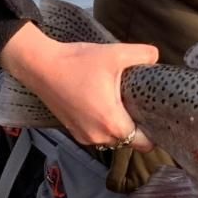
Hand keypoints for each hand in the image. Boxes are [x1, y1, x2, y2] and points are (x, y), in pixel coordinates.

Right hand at [0, 21, 158, 150]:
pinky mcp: (73, 130)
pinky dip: (104, 125)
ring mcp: (84, 136)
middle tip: (142, 105)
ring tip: (123, 104)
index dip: (155, 131)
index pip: (145, 143)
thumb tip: (156, 58)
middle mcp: (98, 137)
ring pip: (113, 139)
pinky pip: (98, 134)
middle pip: (130, 141)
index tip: (158, 116)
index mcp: (112, 124)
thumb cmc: (76, 63)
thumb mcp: (115, 54)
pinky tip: (105, 104)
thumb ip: (143, 55)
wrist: (39, 65)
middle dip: (138, 127)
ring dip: (120, 126)